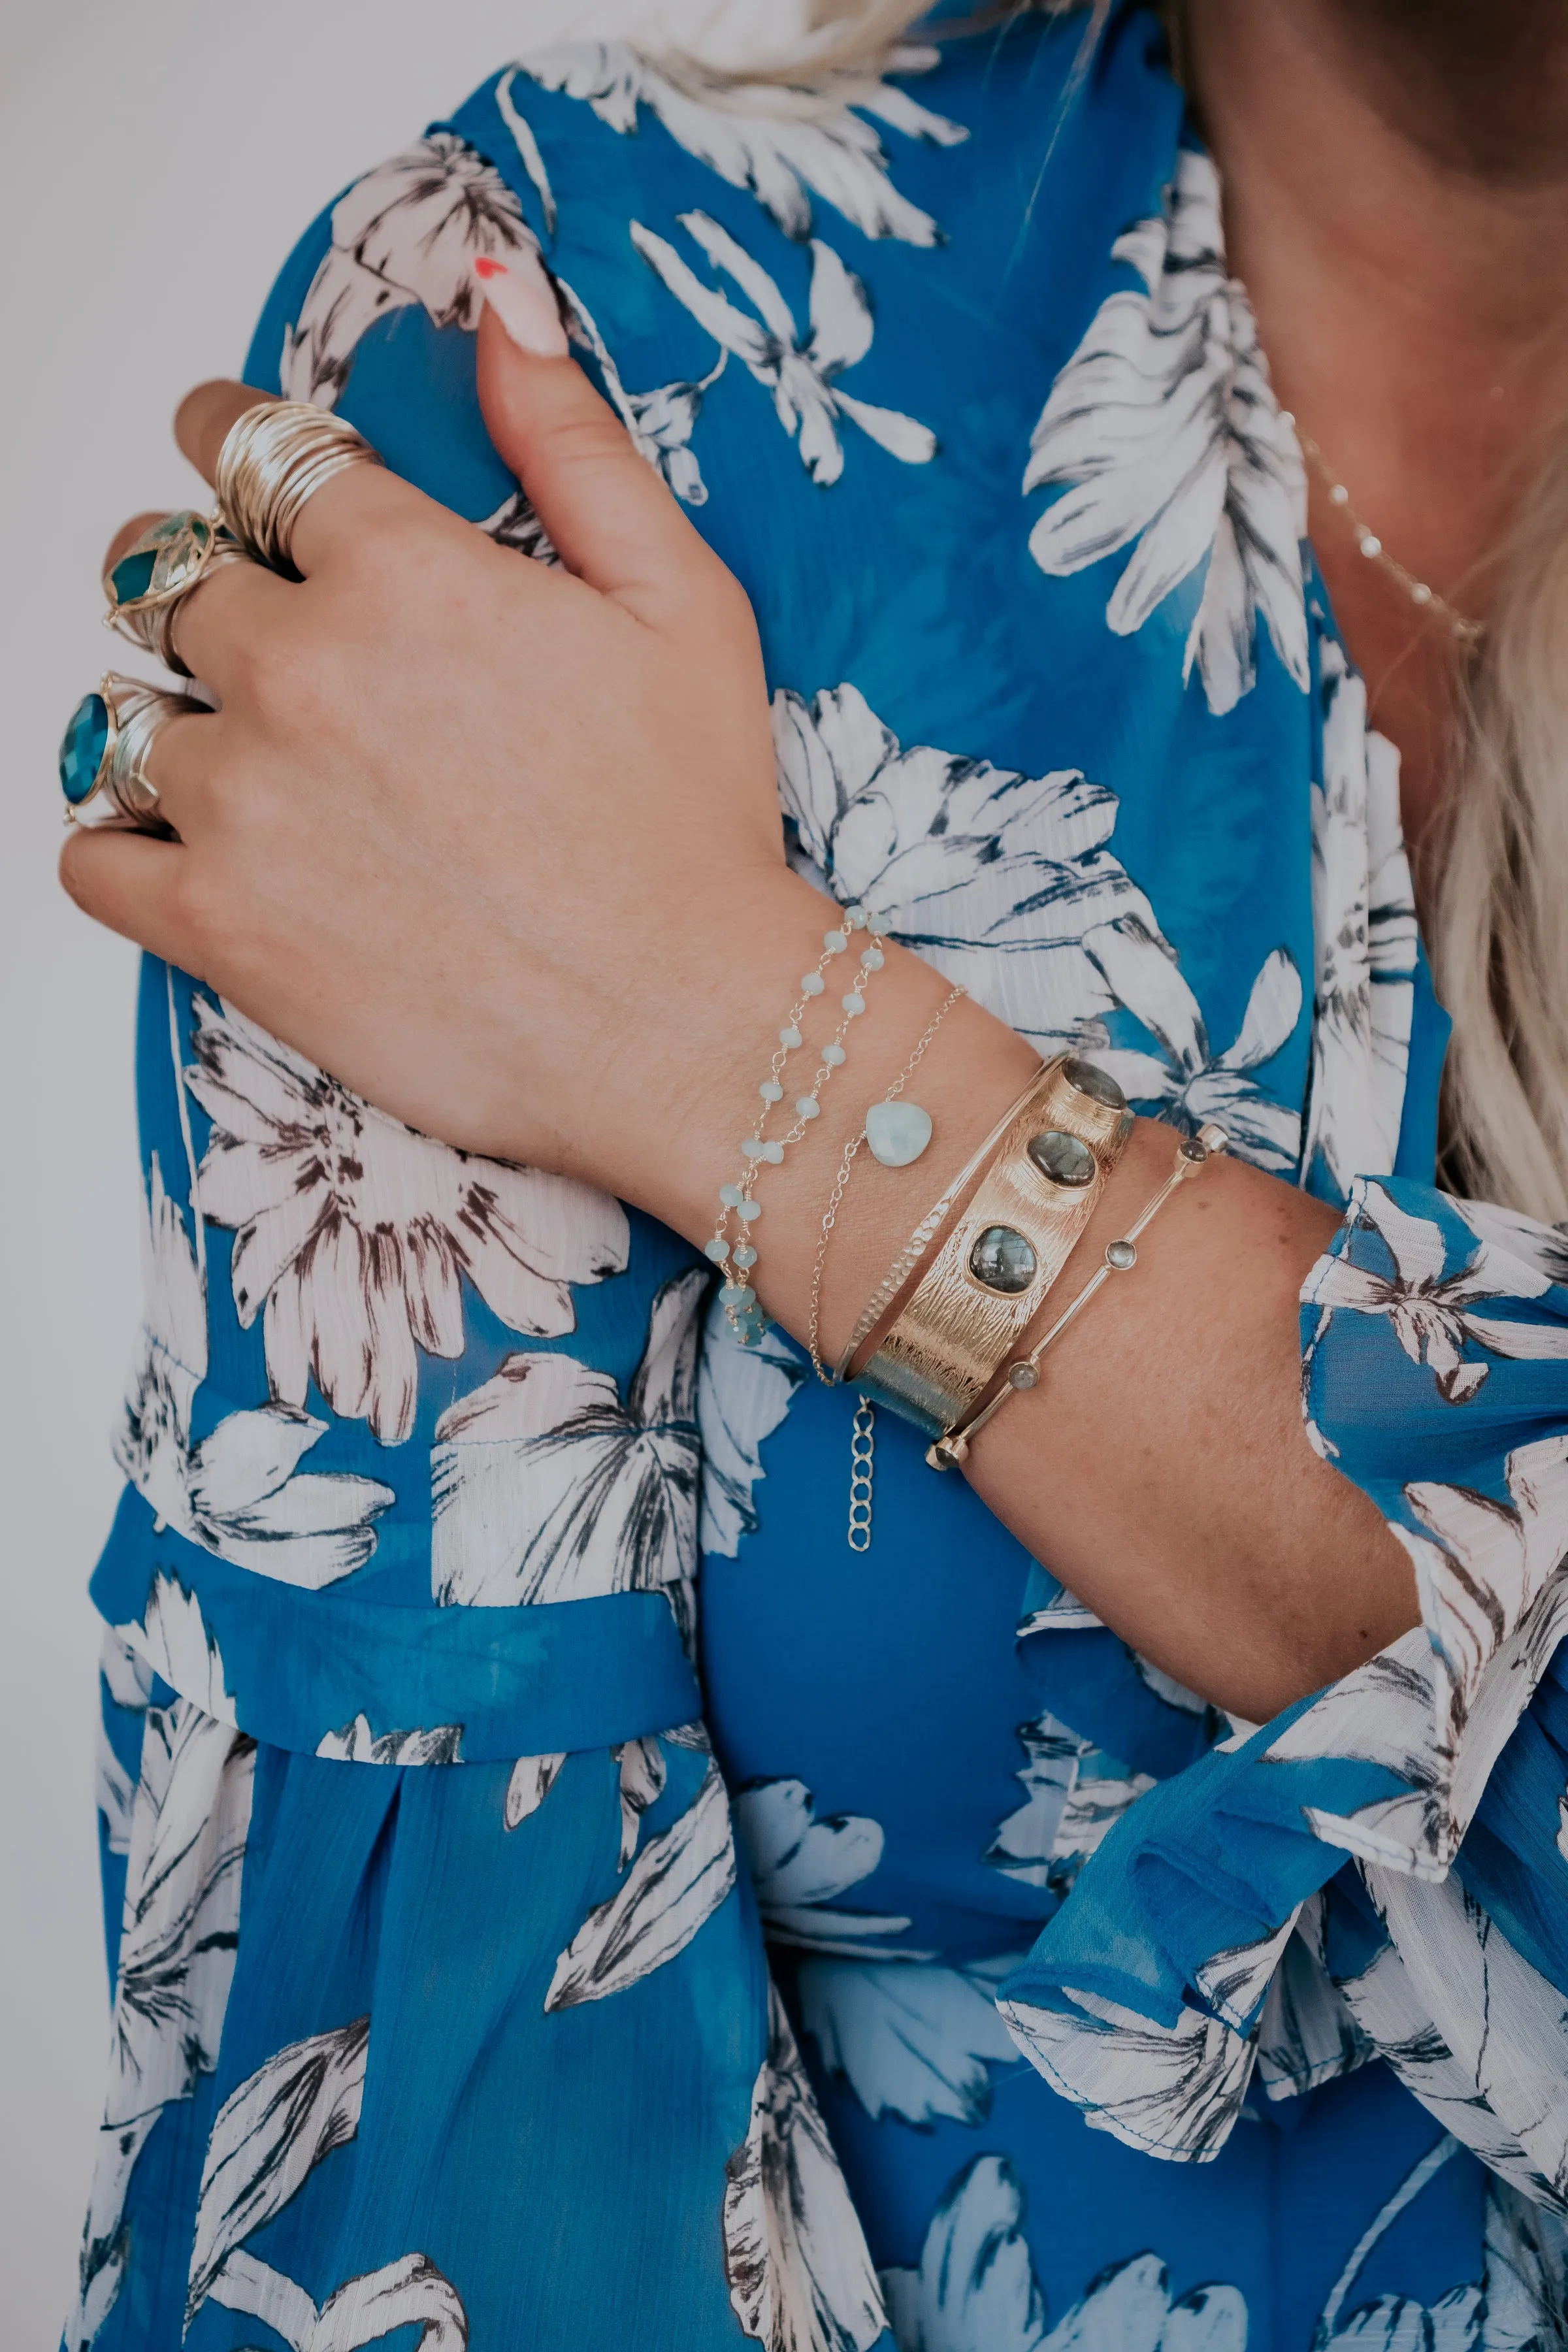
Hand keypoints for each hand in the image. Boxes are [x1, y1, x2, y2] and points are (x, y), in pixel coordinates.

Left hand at [61, 293, 817, 1211]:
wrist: (687, 1028)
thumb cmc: (695, 829)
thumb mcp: (680, 600)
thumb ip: (569, 442)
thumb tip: (498, 295)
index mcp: (399, 570)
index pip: (242, 450)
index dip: (229, 444)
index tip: (235, 466)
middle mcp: (297, 670)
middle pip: (164, 577)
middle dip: (201, 585)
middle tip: (261, 633)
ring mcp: (243, 803)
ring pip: (121, 712)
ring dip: (171, 719)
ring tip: (250, 759)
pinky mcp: (220, 928)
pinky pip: (89, 857)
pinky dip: (120, 844)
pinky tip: (188, 849)